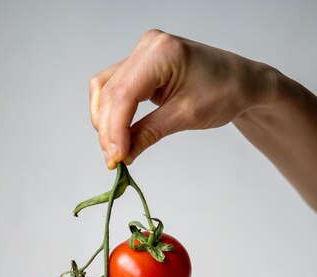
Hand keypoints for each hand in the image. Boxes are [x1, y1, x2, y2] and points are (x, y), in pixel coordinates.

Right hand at [90, 29, 274, 167]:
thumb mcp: (186, 116)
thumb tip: (122, 155)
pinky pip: (114, 88)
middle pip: (110, 92)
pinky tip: (116, 134)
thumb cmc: (224, 92)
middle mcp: (147, 47)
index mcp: (161, 53)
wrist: (241, 82)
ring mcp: (142, 54)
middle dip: (108, 130)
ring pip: (106, 90)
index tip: (116, 159)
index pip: (124, 94)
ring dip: (104, 122)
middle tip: (114, 161)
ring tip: (114, 150)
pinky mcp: (140, 66)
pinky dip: (112, 113)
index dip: (115, 130)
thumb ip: (149, 133)